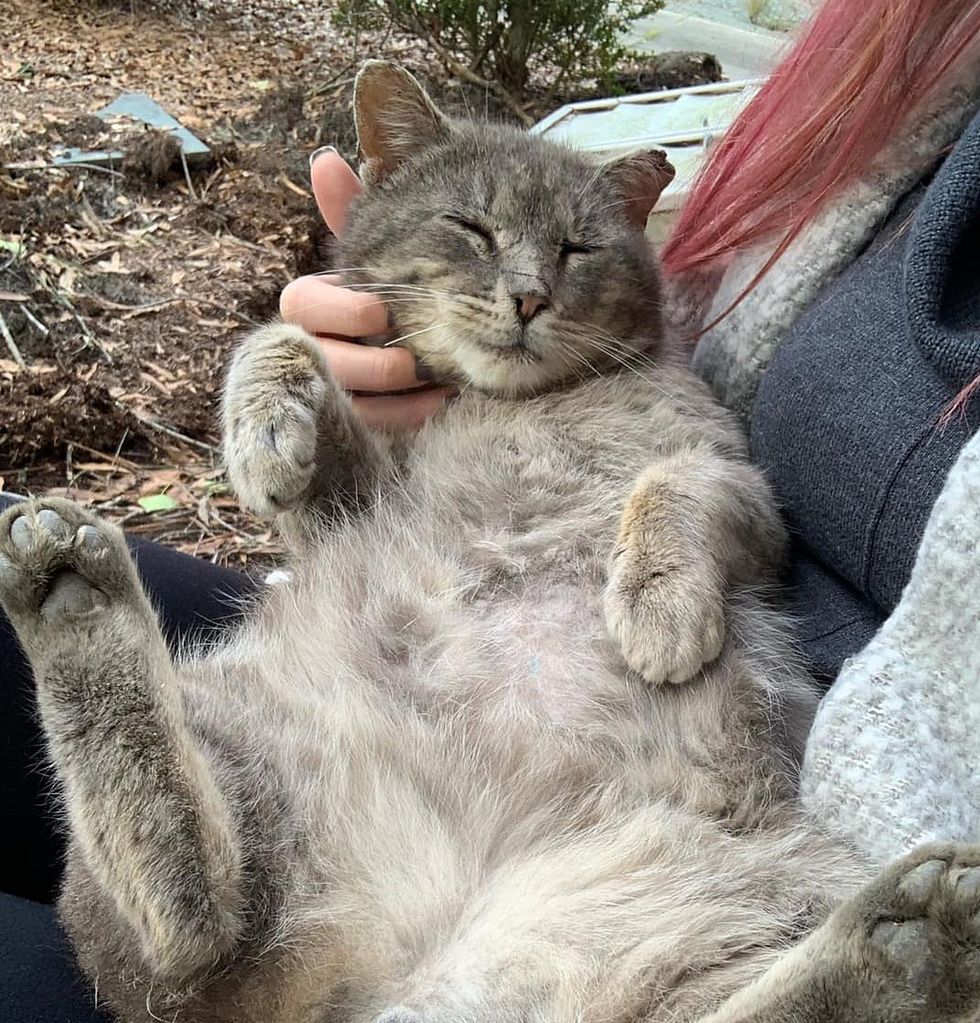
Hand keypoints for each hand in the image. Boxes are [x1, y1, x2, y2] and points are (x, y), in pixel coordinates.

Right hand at [278, 148, 454, 430]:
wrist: (447, 342)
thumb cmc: (405, 285)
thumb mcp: (385, 244)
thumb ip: (357, 209)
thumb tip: (324, 159)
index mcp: (317, 302)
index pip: (302, 306)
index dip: (336, 310)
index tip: (377, 311)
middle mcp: (318, 345)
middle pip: (314, 358)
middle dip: (360, 359)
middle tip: (407, 357)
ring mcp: (339, 387)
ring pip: (341, 396)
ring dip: (385, 387)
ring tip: (432, 376)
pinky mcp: (362, 421)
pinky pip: (370, 425)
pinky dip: (404, 412)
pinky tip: (440, 399)